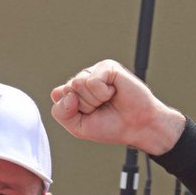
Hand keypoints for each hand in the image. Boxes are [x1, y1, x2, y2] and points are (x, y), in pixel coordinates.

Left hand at [49, 60, 184, 153]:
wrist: (137, 127)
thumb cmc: (110, 126)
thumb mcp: (78, 127)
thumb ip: (61, 113)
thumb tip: (68, 93)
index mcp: (73, 92)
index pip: (58, 96)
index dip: (72, 111)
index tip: (88, 116)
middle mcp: (83, 79)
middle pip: (67, 90)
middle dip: (84, 106)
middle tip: (101, 108)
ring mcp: (95, 71)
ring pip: (78, 84)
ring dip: (94, 100)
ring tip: (108, 100)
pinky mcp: (107, 67)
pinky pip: (92, 81)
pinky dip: (103, 93)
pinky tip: (114, 92)